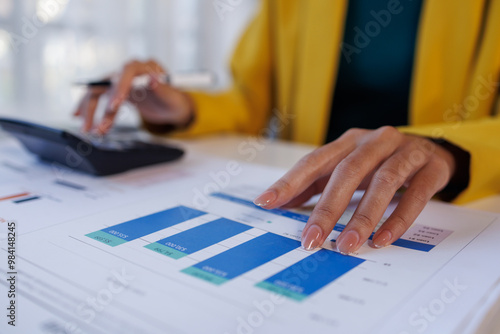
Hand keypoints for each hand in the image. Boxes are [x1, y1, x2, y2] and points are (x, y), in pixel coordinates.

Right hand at [74, 59, 193, 133]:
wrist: (173, 106)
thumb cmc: (175, 101)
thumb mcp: (173, 98)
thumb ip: (162, 89)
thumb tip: (152, 80)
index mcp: (145, 67)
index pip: (128, 71)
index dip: (119, 87)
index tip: (114, 106)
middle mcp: (130, 71)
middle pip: (107, 83)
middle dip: (98, 105)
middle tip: (95, 127)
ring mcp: (121, 81)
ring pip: (99, 92)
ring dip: (90, 111)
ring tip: (88, 130)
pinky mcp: (117, 91)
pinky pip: (100, 98)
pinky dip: (90, 109)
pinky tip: (78, 117)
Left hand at [253, 127, 457, 254]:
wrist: (432, 150)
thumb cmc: (380, 162)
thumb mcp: (347, 167)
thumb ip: (315, 183)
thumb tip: (278, 203)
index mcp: (348, 142)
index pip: (315, 161)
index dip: (290, 181)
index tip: (267, 202)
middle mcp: (374, 142)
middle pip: (346, 172)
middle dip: (327, 208)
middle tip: (311, 240)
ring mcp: (405, 153)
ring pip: (383, 182)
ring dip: (363, 216)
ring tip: (347, 245)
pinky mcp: (430, 168)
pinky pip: (415, 195)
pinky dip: (398, 219)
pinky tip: (382, 239)